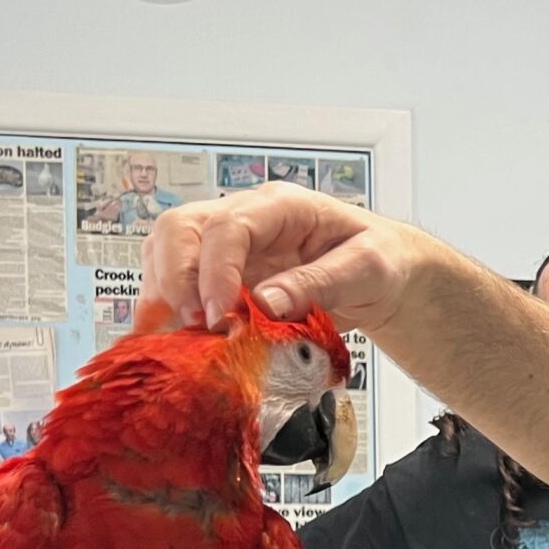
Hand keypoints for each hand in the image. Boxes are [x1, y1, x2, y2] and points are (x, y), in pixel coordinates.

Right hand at [140, 183, 452, 332]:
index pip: (228, 225)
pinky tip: (163, 342)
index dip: (215, 270)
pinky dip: (163, 313)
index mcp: (281, 207)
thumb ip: (318, 283)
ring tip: (179, 340)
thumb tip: (265, 304)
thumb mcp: (366, 269)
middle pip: (179, 229)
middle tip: (196, 325)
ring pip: (165, 254)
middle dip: (175, 277)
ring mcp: (227, 248)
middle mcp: (245, 220)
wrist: (386, 276)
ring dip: (162, 296)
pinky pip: (175, 286)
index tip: (221, 314)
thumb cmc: (381, 261)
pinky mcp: (220, 277)